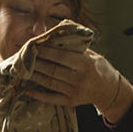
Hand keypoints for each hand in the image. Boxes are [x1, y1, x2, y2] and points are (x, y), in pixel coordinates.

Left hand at [18, 44, 132, 120]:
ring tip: (22, 68)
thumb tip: (60, 29)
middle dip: (36, 62)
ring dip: (34, 76)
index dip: (46, 51)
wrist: (110, 91)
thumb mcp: (93, 54)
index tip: (34, 46)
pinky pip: (52, 98)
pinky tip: (28, 89)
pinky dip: (39, 95)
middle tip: (23, 56)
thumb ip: (77, 45)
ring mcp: (74, 92)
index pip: (62, 57)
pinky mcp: (70, 102)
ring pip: (49, 83)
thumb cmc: (100, 69)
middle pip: (53, 70)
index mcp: (86, 65)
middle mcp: (80, 79)